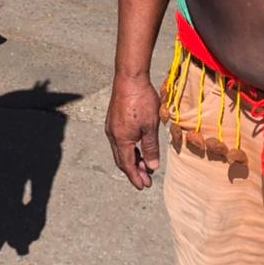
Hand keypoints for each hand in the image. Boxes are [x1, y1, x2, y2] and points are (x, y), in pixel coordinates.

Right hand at [106, 72, 161, 189]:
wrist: (129, 78)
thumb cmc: (142, 101)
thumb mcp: (150, 127)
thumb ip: (150, 148)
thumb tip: (152, 167)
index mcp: (121, 139)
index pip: (127, 165)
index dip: (135, 178)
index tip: (143, 187)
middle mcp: (113, 135)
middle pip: (122, 160)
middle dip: (134, 172)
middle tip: (146, 181)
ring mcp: (111, 127)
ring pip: (120, 151)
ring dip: (132, 160)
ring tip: (145, 166)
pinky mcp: (113, 120)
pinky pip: (119, 141)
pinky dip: (129, 149)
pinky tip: (138, 148)